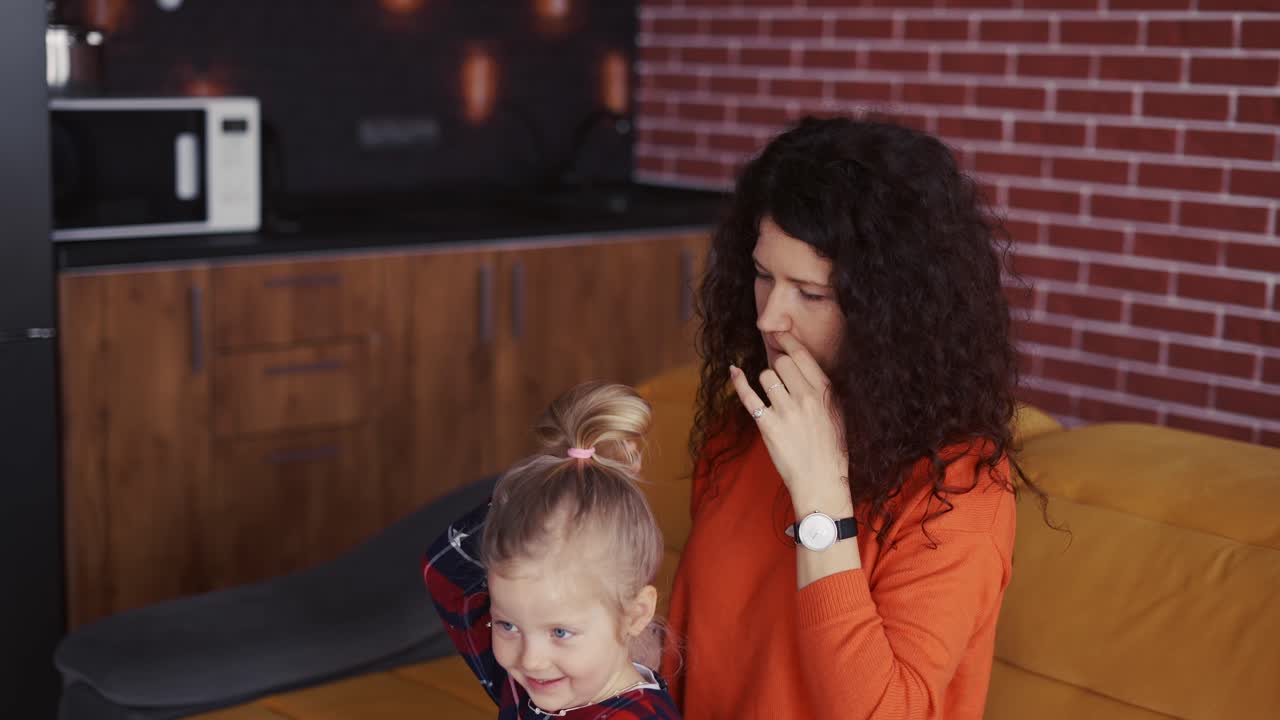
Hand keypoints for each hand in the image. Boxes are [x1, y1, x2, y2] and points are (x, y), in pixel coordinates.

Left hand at [729, 331, 851, 514]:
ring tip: (773, 396)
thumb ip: (822, 388)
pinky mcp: (767, 425)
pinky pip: (748, 394)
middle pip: (782, 361)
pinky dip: (738, 381)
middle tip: (780, 377)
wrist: (821, 480)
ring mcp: (785, 410)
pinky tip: (734, 371)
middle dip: (778, 365)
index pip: (801, 355)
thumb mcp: (837, 413)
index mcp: (825, 391)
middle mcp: (805, 397)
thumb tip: (804, 366)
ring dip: (766, 380)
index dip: (787, 341)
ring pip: (766, 375)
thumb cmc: (831, 448)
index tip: (779, 335)